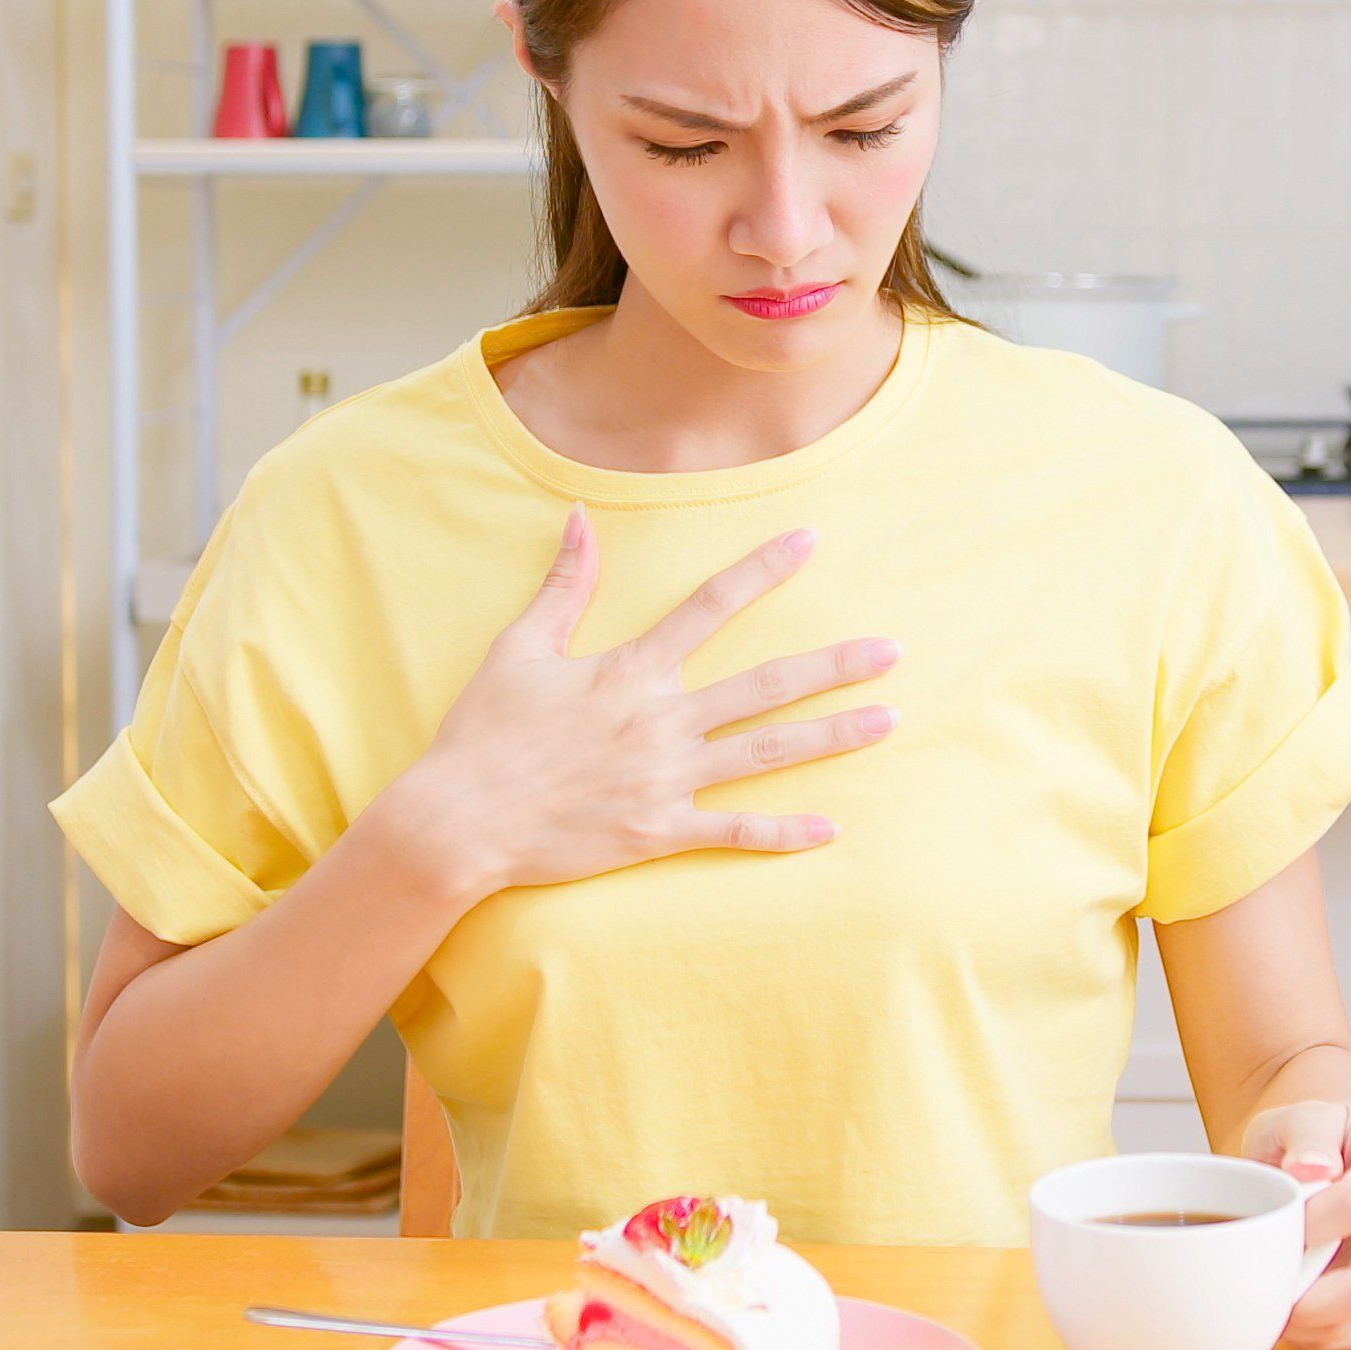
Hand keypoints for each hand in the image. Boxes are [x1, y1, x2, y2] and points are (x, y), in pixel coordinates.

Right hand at [366, 509, 899, 901]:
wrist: (458, 821)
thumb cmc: (484, 735)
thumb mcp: (520, 649)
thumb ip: (563, 585)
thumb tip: (580, 517)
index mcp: (631, 671)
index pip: (710, 605)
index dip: (763, 569)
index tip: (811, 541)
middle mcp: (661, 720)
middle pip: (766, 685)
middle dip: (835, 664)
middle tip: (892, 650)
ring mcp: (666, 779)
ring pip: (767, 752)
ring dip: (832, 735)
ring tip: (889, 719)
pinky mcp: (659, 832)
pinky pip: (734, 830)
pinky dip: (783, 832)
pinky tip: (831, 827)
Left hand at [1246, 1100, 1350, 1349]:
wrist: (1333, 1167)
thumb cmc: (1312, 1144)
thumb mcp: (1298, 1120)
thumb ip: (1306, 1133)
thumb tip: (1312, 1167)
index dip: (1308, 1228)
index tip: (1273, 1229)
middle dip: (1314, 1299)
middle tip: (1271, 1289)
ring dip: (1316, 1321)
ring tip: (1280, 1298)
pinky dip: (1329, 1333)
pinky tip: (1304, 1311)